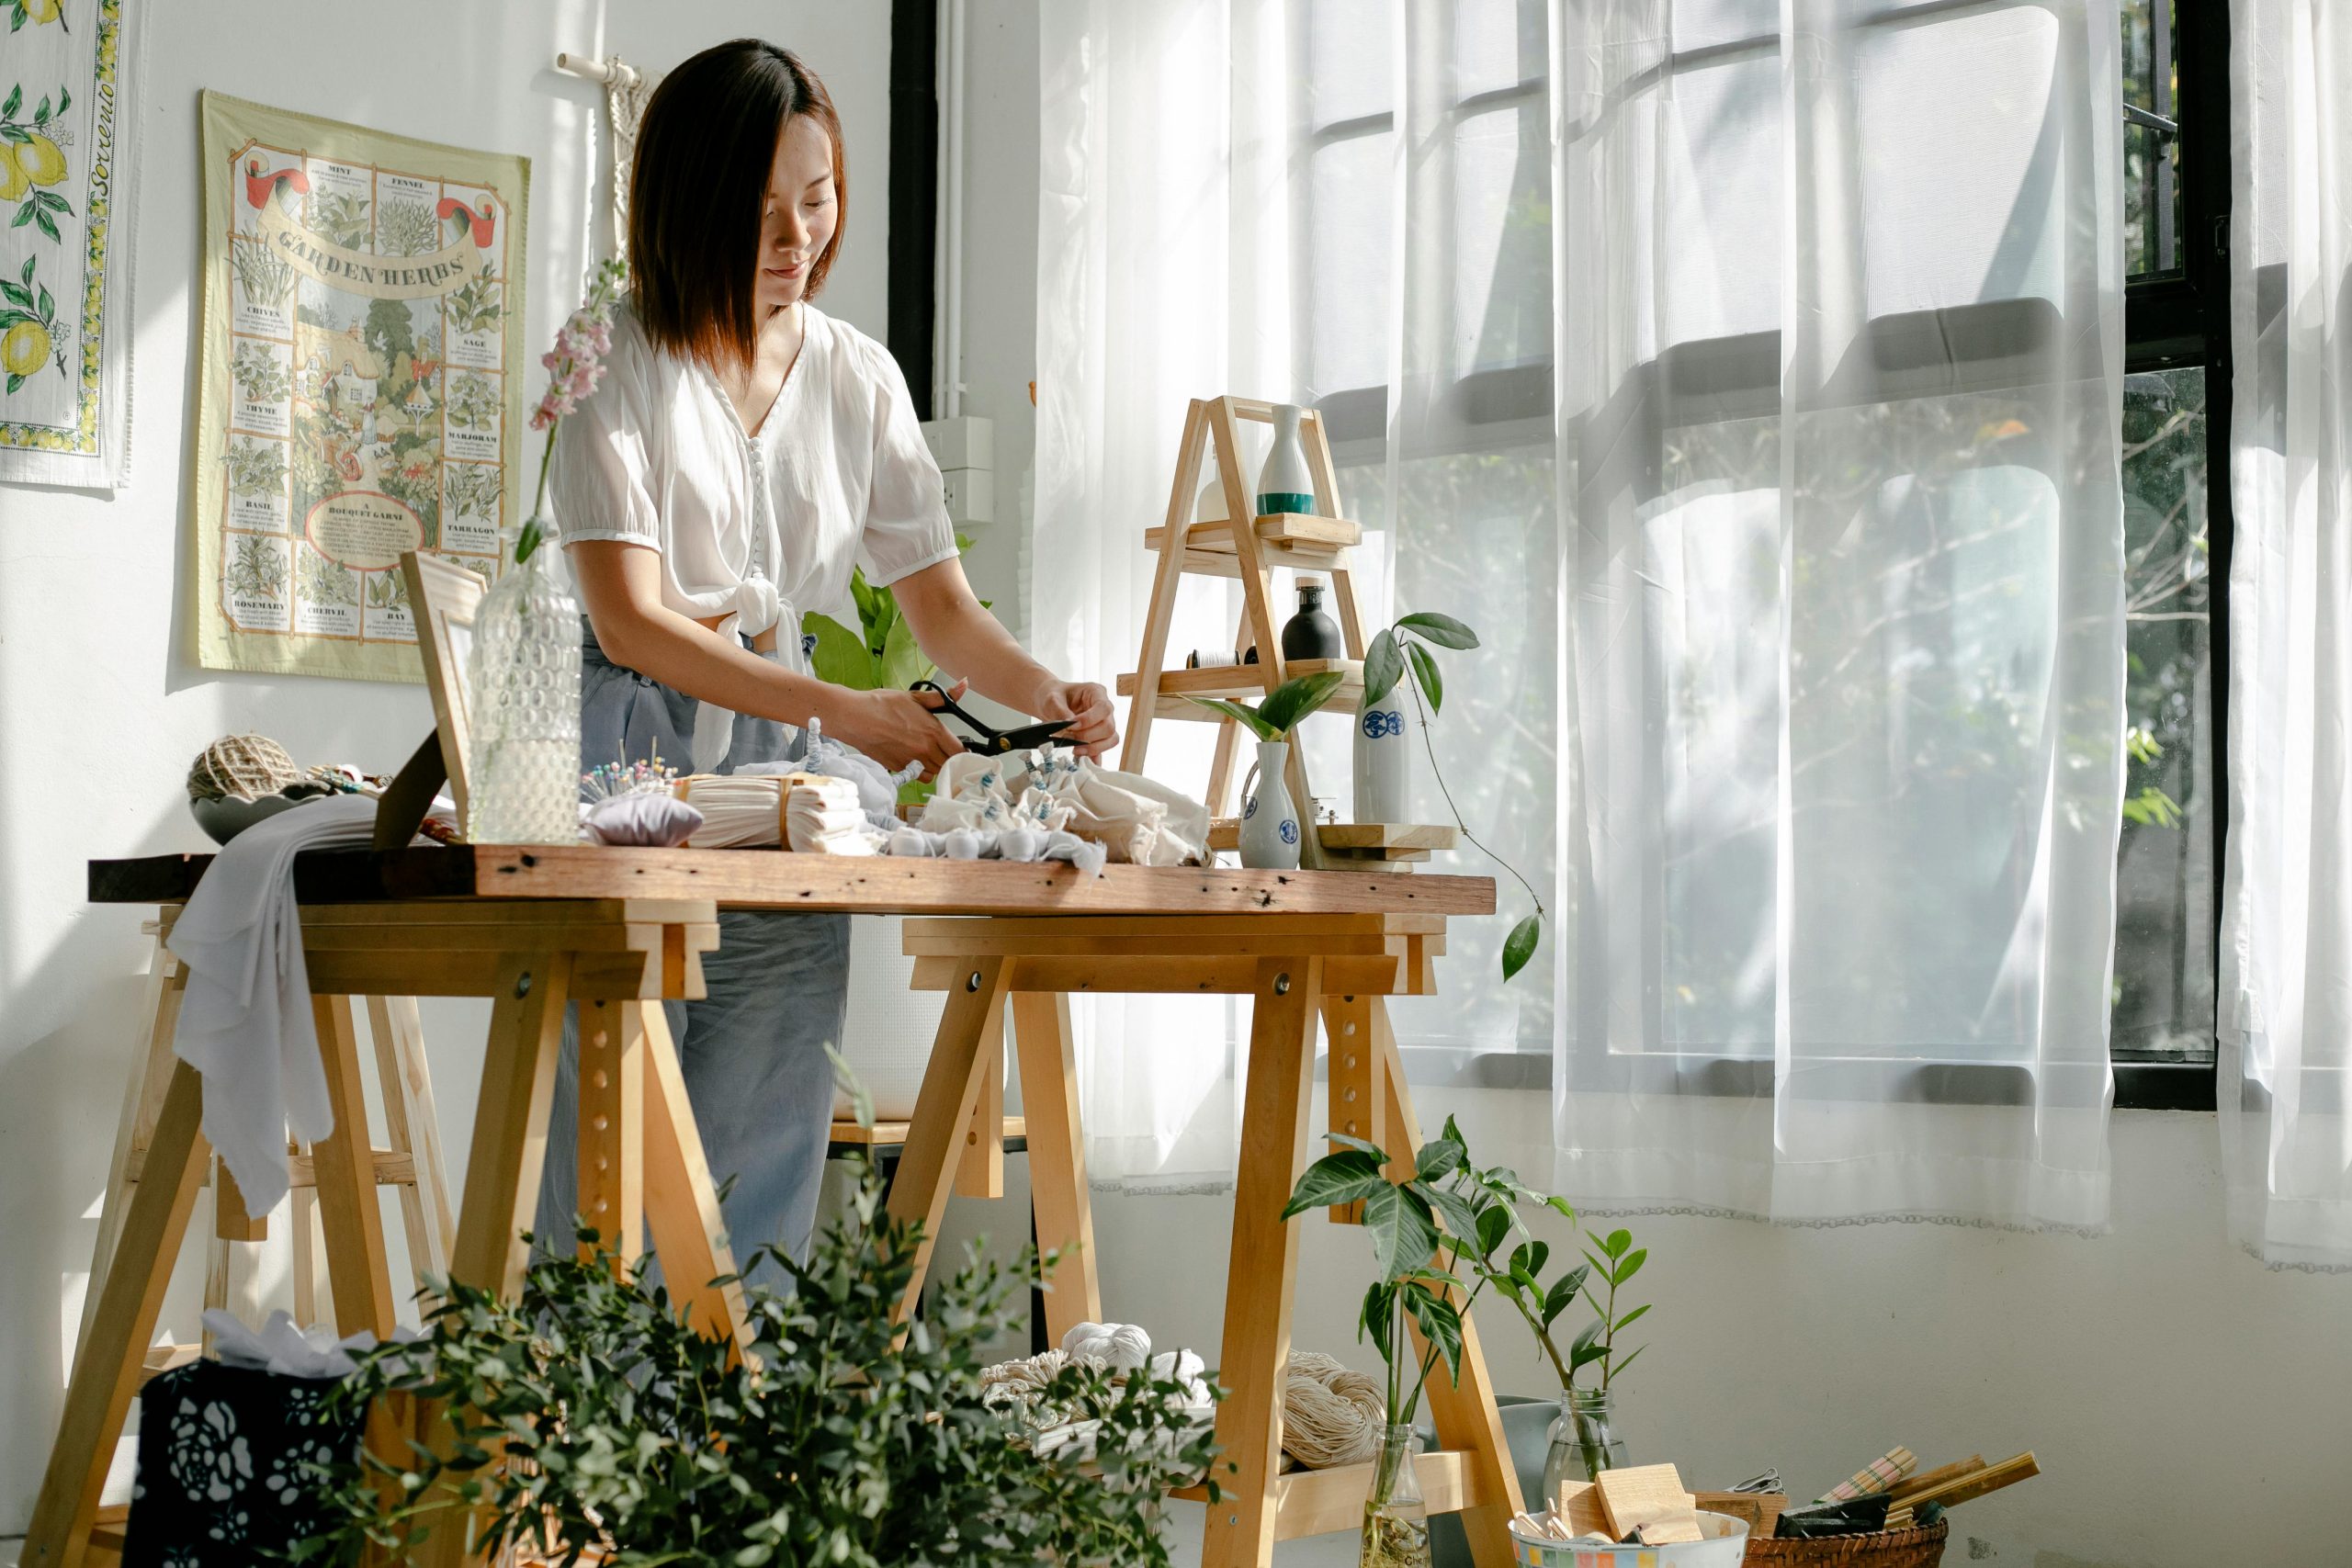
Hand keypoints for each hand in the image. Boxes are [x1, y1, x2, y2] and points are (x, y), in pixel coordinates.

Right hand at [827, 682, 965, 777]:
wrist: (855, 717)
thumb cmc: (881, 705)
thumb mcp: (915, 697)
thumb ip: (942, 697)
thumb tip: (963, 685)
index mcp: (933, 731)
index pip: (959, 750)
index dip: (961, 749)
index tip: (956, 745)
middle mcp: (925, 749)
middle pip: (949, 763)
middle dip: (948, 757)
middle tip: (942, 748)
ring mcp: (912, 761)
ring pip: (935, 772)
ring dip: (936, 765)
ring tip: (928, 753)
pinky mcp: (899, 769)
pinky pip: (919, 776)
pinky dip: (921, 771)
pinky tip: (915, 759)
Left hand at [1036, 679, 1117, 759]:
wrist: (1050, 703)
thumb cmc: (1053, 695)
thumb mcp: (1052, 699)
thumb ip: (1060, 711)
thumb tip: (1069, 726)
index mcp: (1096, 692)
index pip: (1103, 707)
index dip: (1090, 719)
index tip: (1072, 725)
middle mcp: (1104, 709)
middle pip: (1109, 727)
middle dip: (1088, 736)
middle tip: (1068, 737)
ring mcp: (1104, 723)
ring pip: (1111, 739)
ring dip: (1093, 747)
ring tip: (1074, 750)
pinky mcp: (1098, 737)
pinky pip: (1103, 749)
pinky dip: (1094, 756)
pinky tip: (1082, 760)